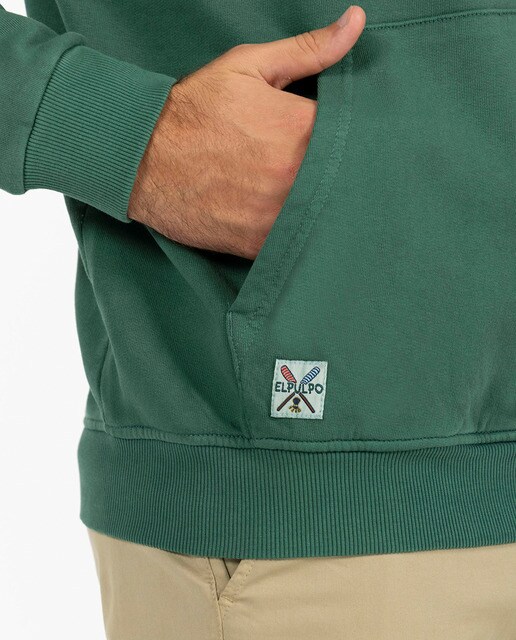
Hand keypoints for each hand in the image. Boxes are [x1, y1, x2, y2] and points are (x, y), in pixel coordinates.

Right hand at [127, 5, 365, 258]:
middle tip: (329, 166)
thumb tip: (356, 22)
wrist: (138, 158)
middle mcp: (294, 176)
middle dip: (344, 172)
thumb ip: (308, 49)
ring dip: (323, 204)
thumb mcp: (248, 67)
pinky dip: (296, 230)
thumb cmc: (193, 110)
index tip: (346, 136)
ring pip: (324, 215)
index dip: (359, 136)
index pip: (357, 136)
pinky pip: (295, 242)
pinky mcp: (258, 244)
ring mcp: (276, 215)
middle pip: (346, 180)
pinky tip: (287, 214)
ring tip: (309, 190)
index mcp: (300, 128)